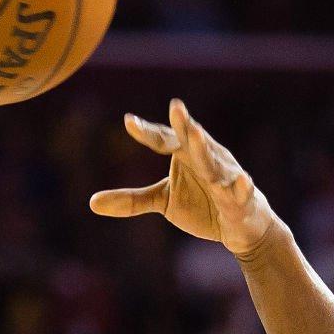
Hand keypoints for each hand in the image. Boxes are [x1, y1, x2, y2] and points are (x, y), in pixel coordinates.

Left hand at [91, 99, 277, 258]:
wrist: (241, 227)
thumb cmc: (204, 205)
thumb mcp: (163, 202)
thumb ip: (131, 199)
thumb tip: (91, 203)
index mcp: (186, 154)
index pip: (164, 138)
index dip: (148, 132)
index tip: (129, 123)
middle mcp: (206, 158)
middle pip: (191, 139)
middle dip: (183, 124)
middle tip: (174, 106)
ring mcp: (226, 175)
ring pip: (213, 161)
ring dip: (203, 146)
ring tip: (193, 132)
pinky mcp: (242, 197)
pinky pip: (241, 191)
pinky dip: (241, 186)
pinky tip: (242, 180)